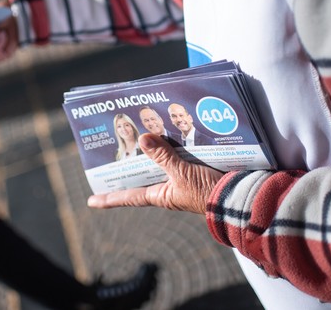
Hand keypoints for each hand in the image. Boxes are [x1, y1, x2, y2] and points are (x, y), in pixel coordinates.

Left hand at [87, 133, 223, 213]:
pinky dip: (170, 143)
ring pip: (158, 161)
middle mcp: (167, 187)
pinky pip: (176, 154)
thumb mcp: (182, 173)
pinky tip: (164, 129)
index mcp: (160, 194)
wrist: (239, 194)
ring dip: (149, 148)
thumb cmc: (208, 191)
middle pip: (141, 173)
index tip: (91, 201)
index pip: (129, 196)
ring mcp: (181, 177)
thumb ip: (163, 156)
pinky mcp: (194, 168)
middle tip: (109, 152)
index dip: (110, 198)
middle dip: (128, 162)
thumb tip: (143, 138)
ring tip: (133, 131)